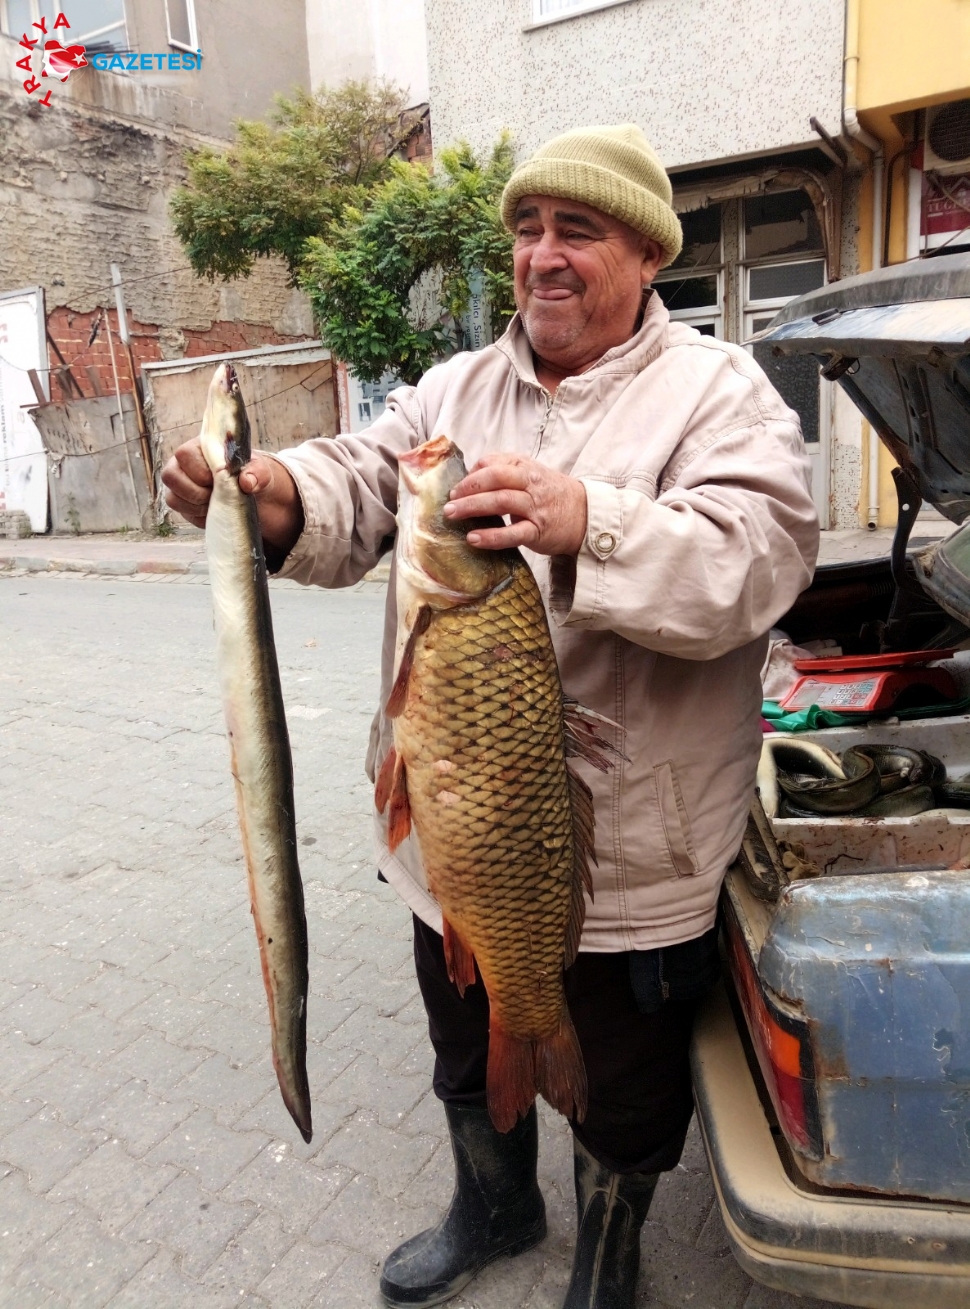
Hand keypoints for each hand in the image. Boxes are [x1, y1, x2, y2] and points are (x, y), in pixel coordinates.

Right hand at [161, 437, 304, 554]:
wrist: (256, 497)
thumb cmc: (254, 476)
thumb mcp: (262, 472)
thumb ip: (257, 473)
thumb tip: (246, 482)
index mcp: (200, 447)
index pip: (183, 454)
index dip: (199, 471)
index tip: (218, 480)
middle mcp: (185, 464)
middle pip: (170, 476)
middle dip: (196, 491)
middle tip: (217, 494)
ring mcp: (181, 485)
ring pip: (172, 498)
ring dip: (197, 506)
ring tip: (217, 503)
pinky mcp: (184, 504)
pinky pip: (182, 513)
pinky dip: (199, 516)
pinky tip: (214, 511)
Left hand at [443, 453, 587, 555]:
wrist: (584, 515)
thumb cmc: (550, 495)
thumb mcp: (530, 474)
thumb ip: (504, 471)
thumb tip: (469, 477)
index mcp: (525, 467)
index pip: (492, 464)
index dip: (470, 476)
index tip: (456, 489)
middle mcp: (530, 483)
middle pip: (495, 479)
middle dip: (468, 489)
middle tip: (448, 502)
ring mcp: (535, 507)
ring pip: (501, 502)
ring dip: (473, 507)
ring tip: (453, 515)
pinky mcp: (538, 531)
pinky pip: (513, 533)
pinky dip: (491, 536)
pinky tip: (474, 539)